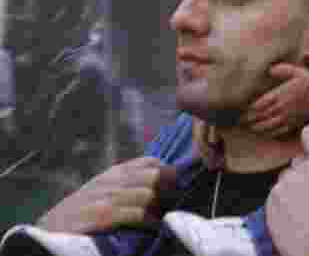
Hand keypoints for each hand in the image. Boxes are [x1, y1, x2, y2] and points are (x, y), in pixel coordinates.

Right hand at [36, 157, 175, 233]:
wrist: (47, 232)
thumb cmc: (82, 214)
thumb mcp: (105, 191)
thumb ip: (129, 183)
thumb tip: (163, 180)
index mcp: (114, 174)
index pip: (152, 163)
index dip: (168, 175)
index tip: (172, 190)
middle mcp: (110, 181)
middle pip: (155, 177)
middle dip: (167, 192)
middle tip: (169, 206)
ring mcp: (103, 198)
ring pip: (147, 194)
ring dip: (157, 208)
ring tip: (158, 218)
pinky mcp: (98, 216)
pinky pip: (133, 214)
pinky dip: (146, 221)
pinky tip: (148, 227)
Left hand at [243, 64, 308, 136]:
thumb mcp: (296, 71)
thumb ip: (281, 70)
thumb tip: (269, 69)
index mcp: (279, 95)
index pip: (259, 104)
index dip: (248, 109)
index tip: (241, 111)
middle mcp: (281, 107)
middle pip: (260, 116)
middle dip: (249, 120)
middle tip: (240, 122)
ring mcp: (287, 117)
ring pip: (268, 125)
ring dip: (257, 127)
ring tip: (249, 128)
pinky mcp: (293, 123)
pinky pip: (278, 131)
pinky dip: (269, 133)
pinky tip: (264, 133)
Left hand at [267, 125, 308, 255]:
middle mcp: (304, 168)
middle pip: (298, 162)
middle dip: (303, 173)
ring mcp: (285, 182)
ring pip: (285, 179)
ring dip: (291, 188)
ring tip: (302, 209)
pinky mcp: (271, 198)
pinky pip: (274, 194)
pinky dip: (280, 202)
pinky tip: (291, 216)